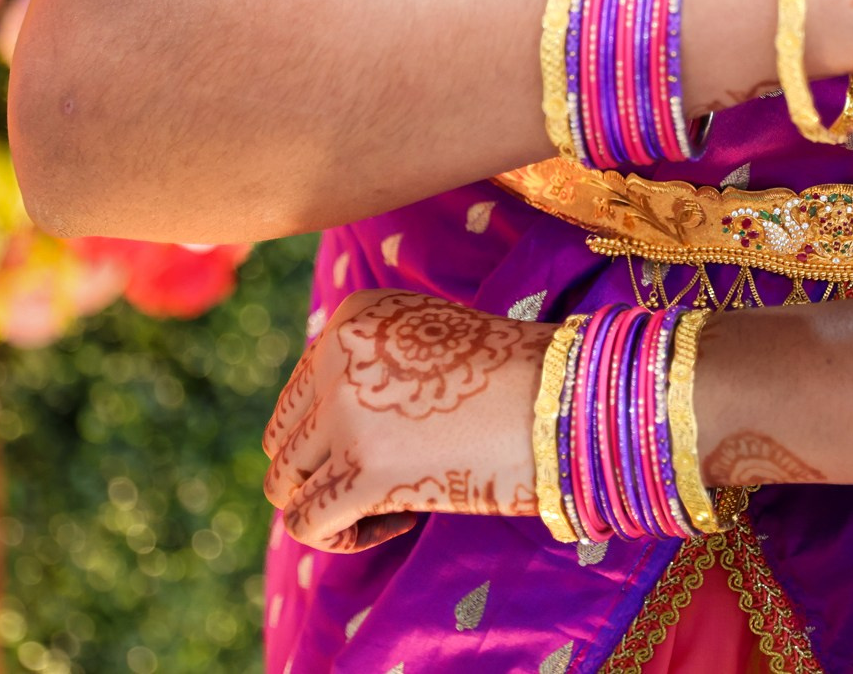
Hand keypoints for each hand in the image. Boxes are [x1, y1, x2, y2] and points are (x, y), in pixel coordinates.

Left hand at [261, 289, 547, 552]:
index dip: (338, 431)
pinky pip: (306, 523)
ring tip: (393, 503)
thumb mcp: (430, 341)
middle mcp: (337, 354)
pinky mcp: (364, 469)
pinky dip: (343, 537)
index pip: (299, 391)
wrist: (569, 398)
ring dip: (332, 505)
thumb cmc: (515, 378)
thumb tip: (321, 433)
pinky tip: (399, 521)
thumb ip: (371, 365)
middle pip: (283, 440)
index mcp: (352, 315)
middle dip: (325, 470)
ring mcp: (345, 412)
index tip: (397, 438)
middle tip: (389, 477)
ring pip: (283, 483)